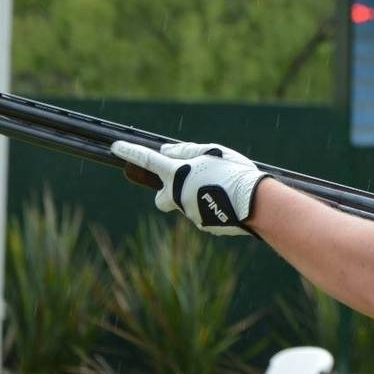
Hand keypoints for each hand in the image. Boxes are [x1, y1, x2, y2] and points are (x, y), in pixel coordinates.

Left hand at [110, 140, 268, 235]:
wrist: (257, 203)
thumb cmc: (236, 172)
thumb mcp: (213, 152)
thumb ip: (187, 151)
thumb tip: (167, 152)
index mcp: (178, 173)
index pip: (148, 160)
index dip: (131, 153)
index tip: (116, 148)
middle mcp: (178, 195)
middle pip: (161, 198)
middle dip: (168, 194)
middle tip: (188, 186)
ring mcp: (190, 213)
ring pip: (187, 205)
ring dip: (199, 197)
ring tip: (223, 191)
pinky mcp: (203, 226)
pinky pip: (203, 215)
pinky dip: (211, 208)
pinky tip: (228, 203)